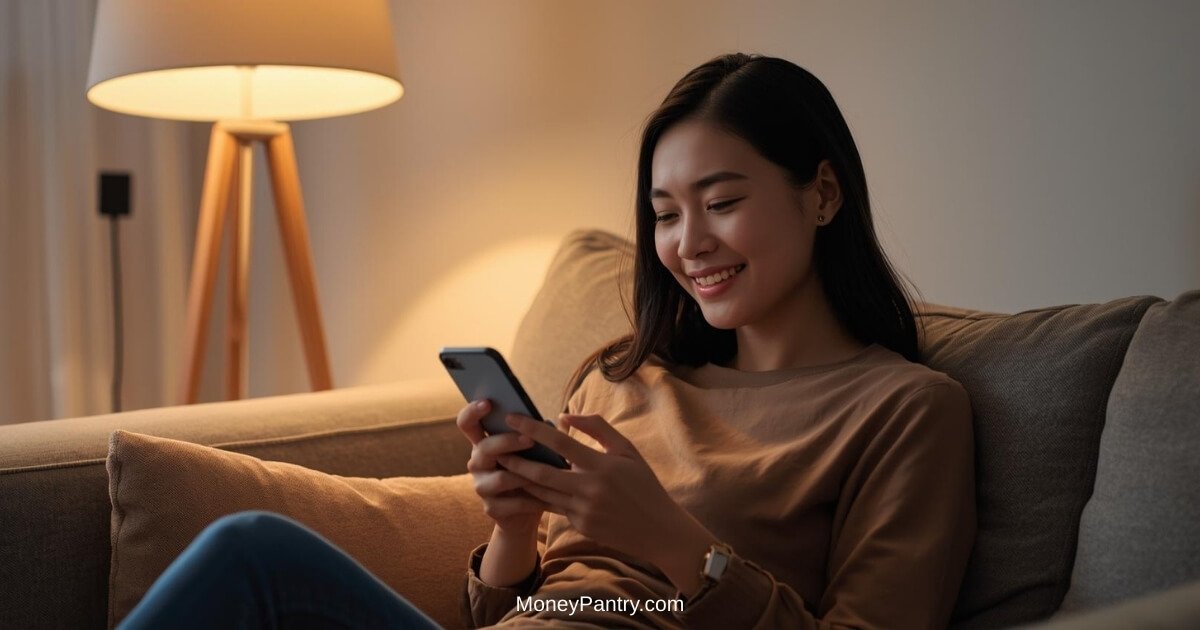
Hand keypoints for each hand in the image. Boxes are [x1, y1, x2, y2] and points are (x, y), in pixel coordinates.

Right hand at [456, 399, 550, 534]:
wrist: (527, 512)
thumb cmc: (532, 472)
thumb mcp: (533, 451)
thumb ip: (536, 434)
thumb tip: (553, 421)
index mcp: (484, 443)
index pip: (467, 422)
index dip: (472, 411)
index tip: (488, 402)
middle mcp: (477, 463)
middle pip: (484, 448)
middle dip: (508, 442)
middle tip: (530, 439)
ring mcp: (481, 486)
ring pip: (501, 478)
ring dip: (525, 475)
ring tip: (546, 473)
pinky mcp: (490, 508)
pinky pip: (512, 502)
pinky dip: (531, 500)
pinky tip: (546, 499)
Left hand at [496, 412, 714, 572]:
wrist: (658, 530)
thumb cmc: (644, 484)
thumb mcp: (628, 450)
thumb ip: (598, 429)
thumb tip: (565, 416)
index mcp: (602, 466)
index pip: (561, 443)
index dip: (534, 429)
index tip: (513, 418)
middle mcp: (590, 489)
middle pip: (542, 473)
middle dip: (515, 459)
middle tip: (493, 446)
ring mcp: (583, 510)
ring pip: (541, 493)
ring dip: (518, 479)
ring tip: (500, 465)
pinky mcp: (579, 525)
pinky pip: (551, 507)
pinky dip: (534, 496)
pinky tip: (519, 487)